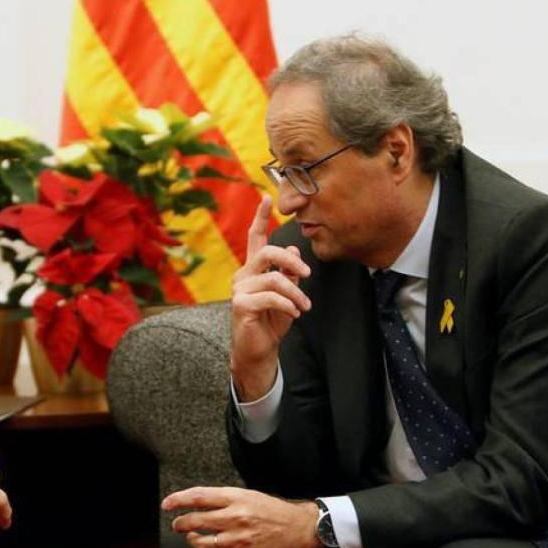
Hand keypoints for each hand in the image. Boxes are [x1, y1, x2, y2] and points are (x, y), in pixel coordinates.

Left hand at [162, 486, 320, 547]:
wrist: (299, 529)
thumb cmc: (274, 511)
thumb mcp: (248, 495)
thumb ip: (224, 499)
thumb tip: (198, 502)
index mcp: (236, 498)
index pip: (198, 496)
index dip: (178, 500)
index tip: (167, 503)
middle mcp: (236, 517)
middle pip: (196, 520)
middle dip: (180, 523)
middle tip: (176, 523)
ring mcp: (239, 539)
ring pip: (203, 542)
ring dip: (192, 540)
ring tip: (190, 536)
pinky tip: (211, 547)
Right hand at [230, 196, 310, 400]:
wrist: (258, 350)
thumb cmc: (271, 322)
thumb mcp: (287, 295)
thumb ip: (289, 274)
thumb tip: (296, 250)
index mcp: (253, 270)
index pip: (255, 238)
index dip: (259, 217)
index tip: (266, 197)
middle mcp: (243, 275)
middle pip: (268, 252)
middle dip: (292, 260)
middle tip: (308, 274)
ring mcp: (240, 289)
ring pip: (275, 278)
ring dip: (296, 293)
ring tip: (304, 306)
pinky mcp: (241, 304)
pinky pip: (271, 296)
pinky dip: (288, 305)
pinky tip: (294, 314)